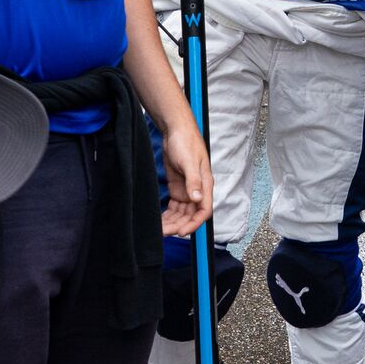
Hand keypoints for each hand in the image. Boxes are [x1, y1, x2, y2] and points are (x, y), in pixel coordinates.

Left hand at [159, 117, 211, 236]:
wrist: (175, 130)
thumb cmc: (186, 142)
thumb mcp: (189, 162)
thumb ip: (194, 181)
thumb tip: (197, 198)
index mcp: (205, 185)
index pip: (203, 210)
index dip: (194, 223)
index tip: (182, 232)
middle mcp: (197, 190)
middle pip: (191, 215)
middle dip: (179, 225)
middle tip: (164, 232)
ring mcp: (187, 190)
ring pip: (182, 213)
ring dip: (172, 222)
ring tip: (159, 229)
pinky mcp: (177, 188)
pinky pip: (174, 207)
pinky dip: (168, 215)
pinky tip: (160, 220)